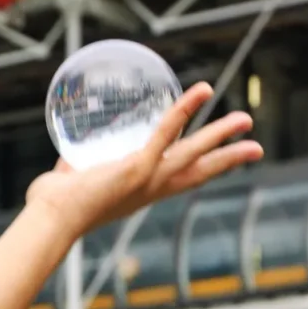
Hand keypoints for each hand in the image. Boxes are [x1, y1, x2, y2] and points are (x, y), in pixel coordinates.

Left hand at [25, 82, 263, 238]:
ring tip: (245, 119)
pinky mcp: (138, 167)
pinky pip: (166, 132)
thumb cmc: (55, 205)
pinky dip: (185, 109)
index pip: (180, 180)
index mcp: (141, 192)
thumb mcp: (74, 182)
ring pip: (194, 152)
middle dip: (228, 159)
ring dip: (221, 134)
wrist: (51, 217)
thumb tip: (66, 159)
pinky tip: (201, 91)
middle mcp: (150, 188)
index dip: (204, 169)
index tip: (225, 162)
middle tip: (256, 147)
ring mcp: (148, 178)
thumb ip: (76, 169)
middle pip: (199, 171)